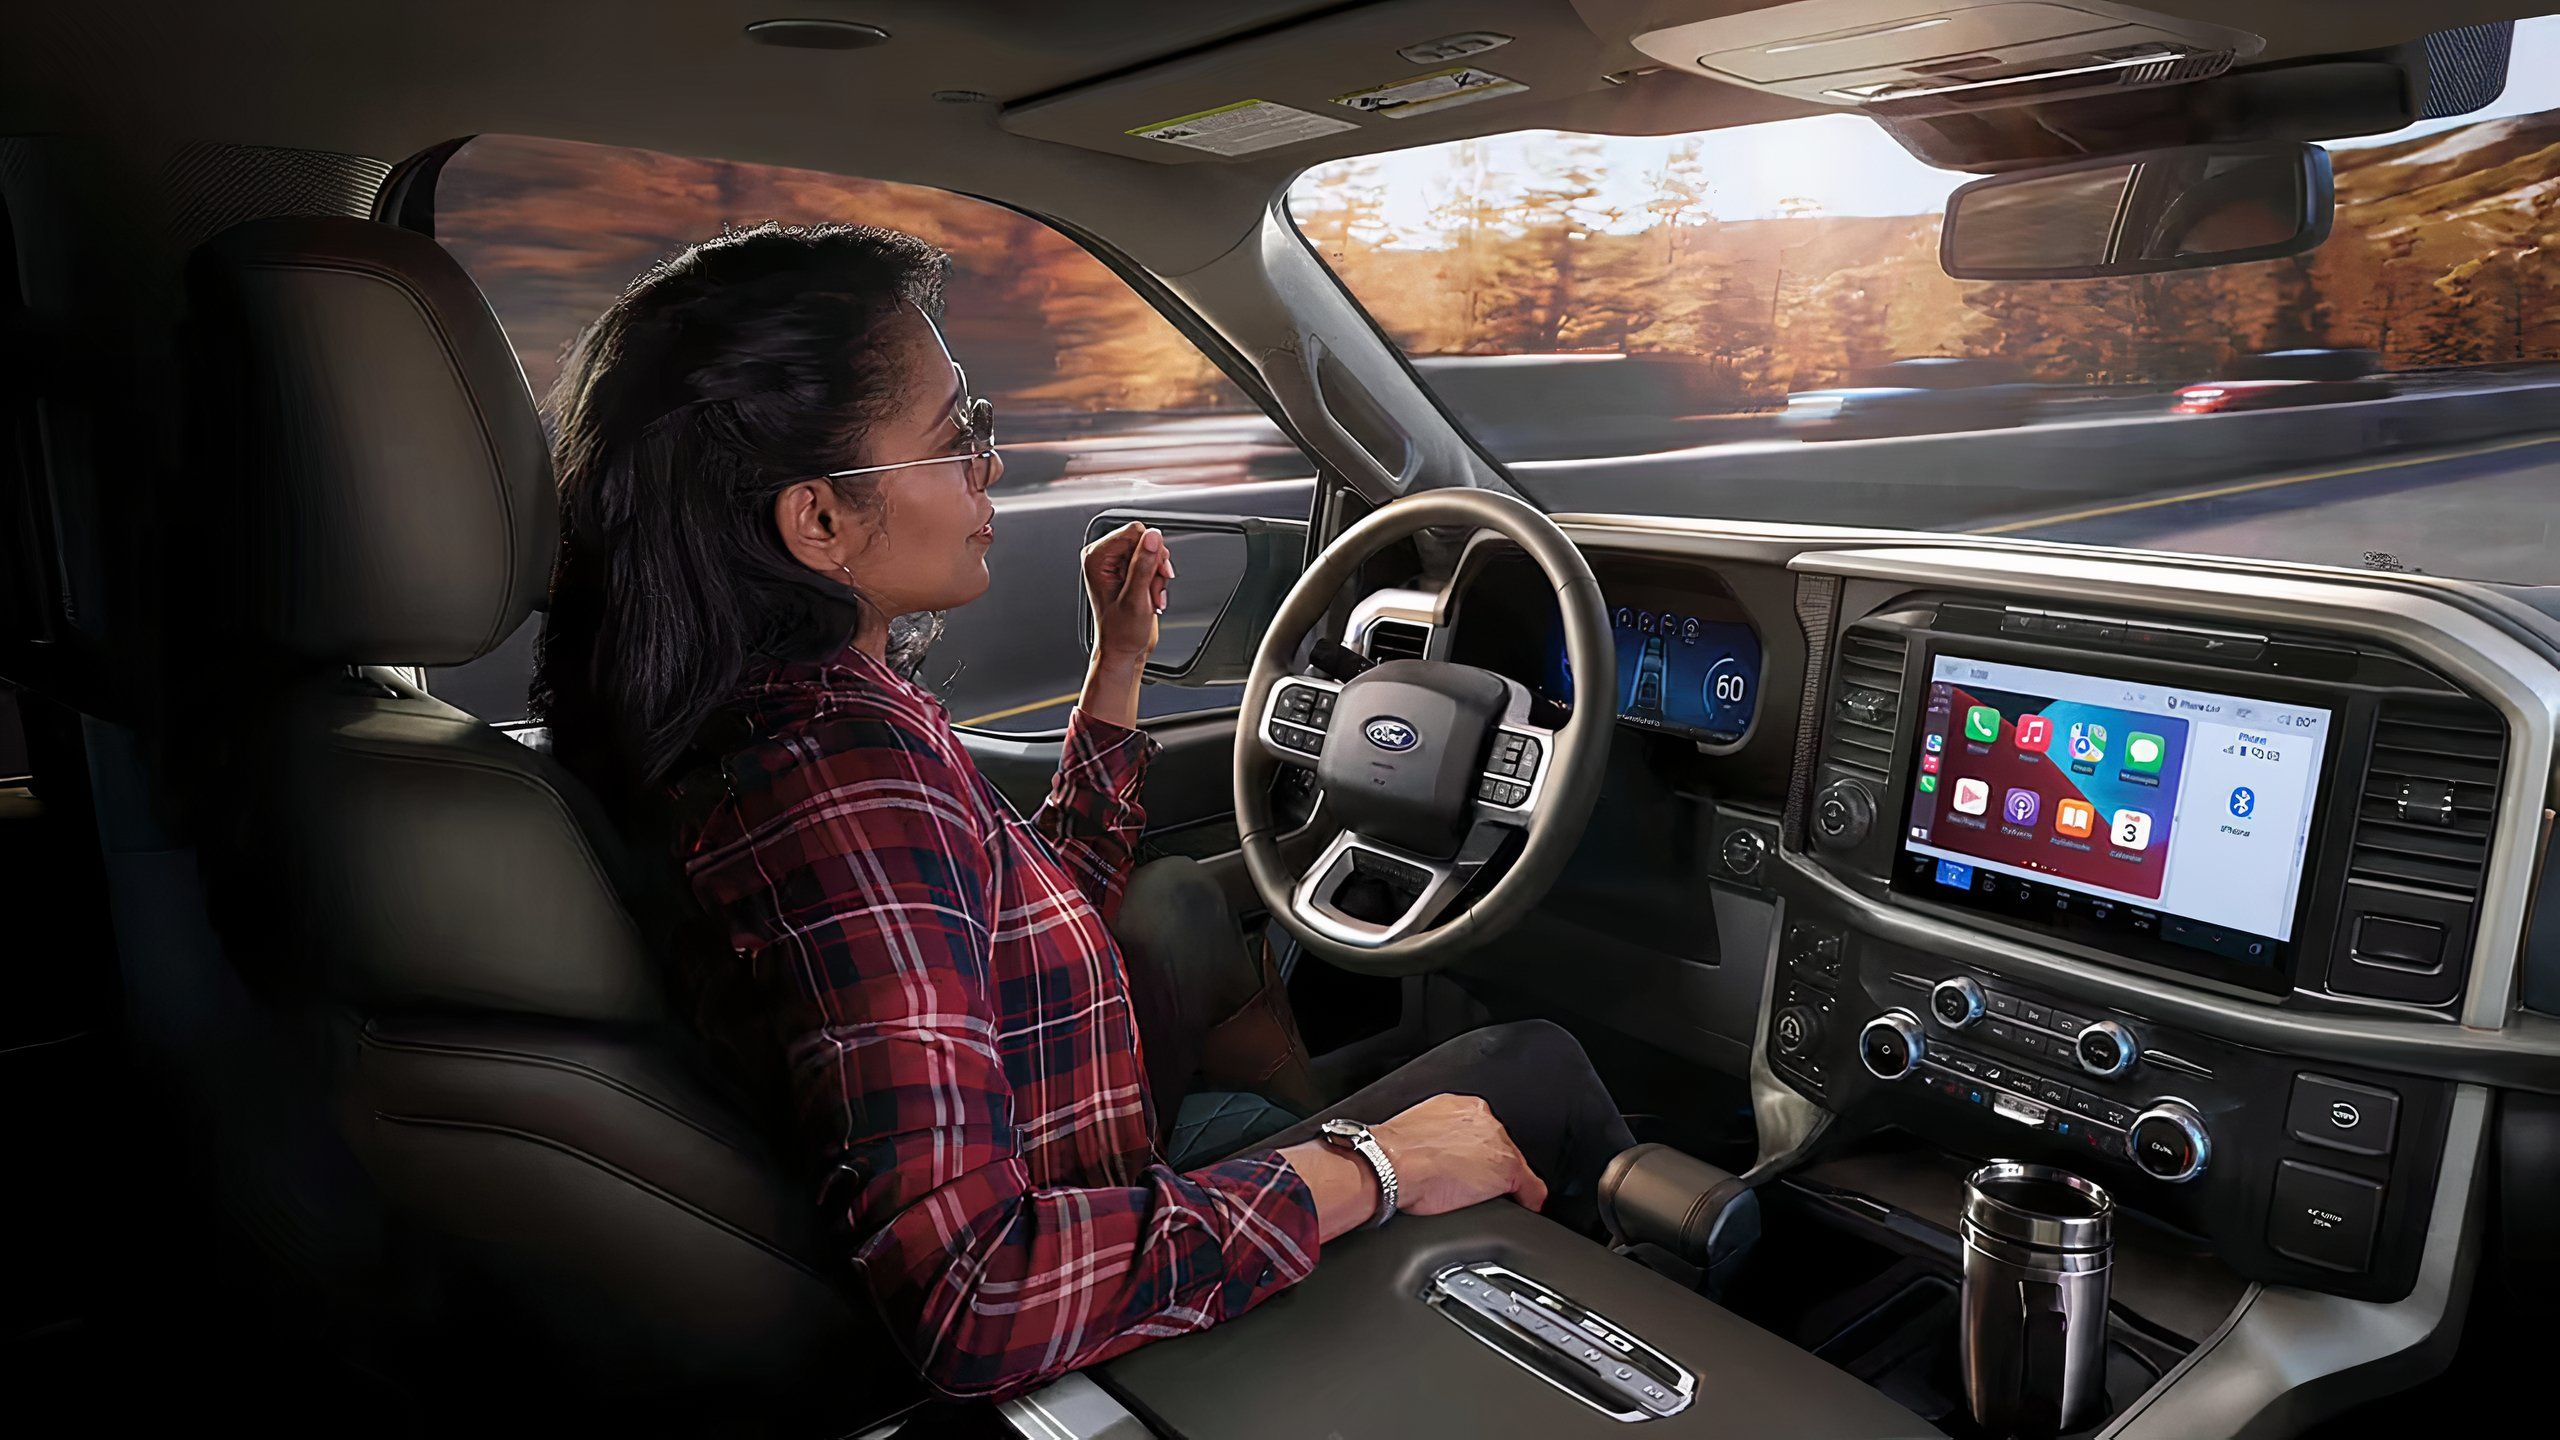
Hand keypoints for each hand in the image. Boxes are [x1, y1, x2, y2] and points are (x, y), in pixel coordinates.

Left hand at [1083, 521, 1173, 666]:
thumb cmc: (1121, 633)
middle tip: (1151, 590)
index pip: (1134, 532)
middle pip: (1144, 540)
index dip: (1149, 552)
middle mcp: (1104, 558)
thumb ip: (1144, 565)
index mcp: (1096, 558)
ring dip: (1157, 576)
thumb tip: (1152, 537)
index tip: (1152, 574)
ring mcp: (1116, 564)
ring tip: (1151, 597)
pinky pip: (1152, 563)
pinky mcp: (1128, 572)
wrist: (1123, 651)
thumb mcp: (1135, 598)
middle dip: (1154, 566)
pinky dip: (1157, 580)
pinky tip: (1152, 597)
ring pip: (1152, 552)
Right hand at [1371, 1093, 1547, 1216]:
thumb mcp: (1415, 1134)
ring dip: (1501, 1183)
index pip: (1481, 1131)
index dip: (1475, 1152)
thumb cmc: (1391, 1156)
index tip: (1467, 1165)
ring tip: (1480, 1197)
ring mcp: (1497, 1144)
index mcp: (1460, 1106)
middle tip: (1468, 1185)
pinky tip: (1518, 1208)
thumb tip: (1430, 1154)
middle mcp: (1483, 1119)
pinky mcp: (1508, 1170)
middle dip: (1488, 1166)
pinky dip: (1528, 1201)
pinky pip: (1531, 1189)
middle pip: (1499, 1147)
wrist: (1391, 1168)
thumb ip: (1434, 1137)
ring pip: (1512, 1166)